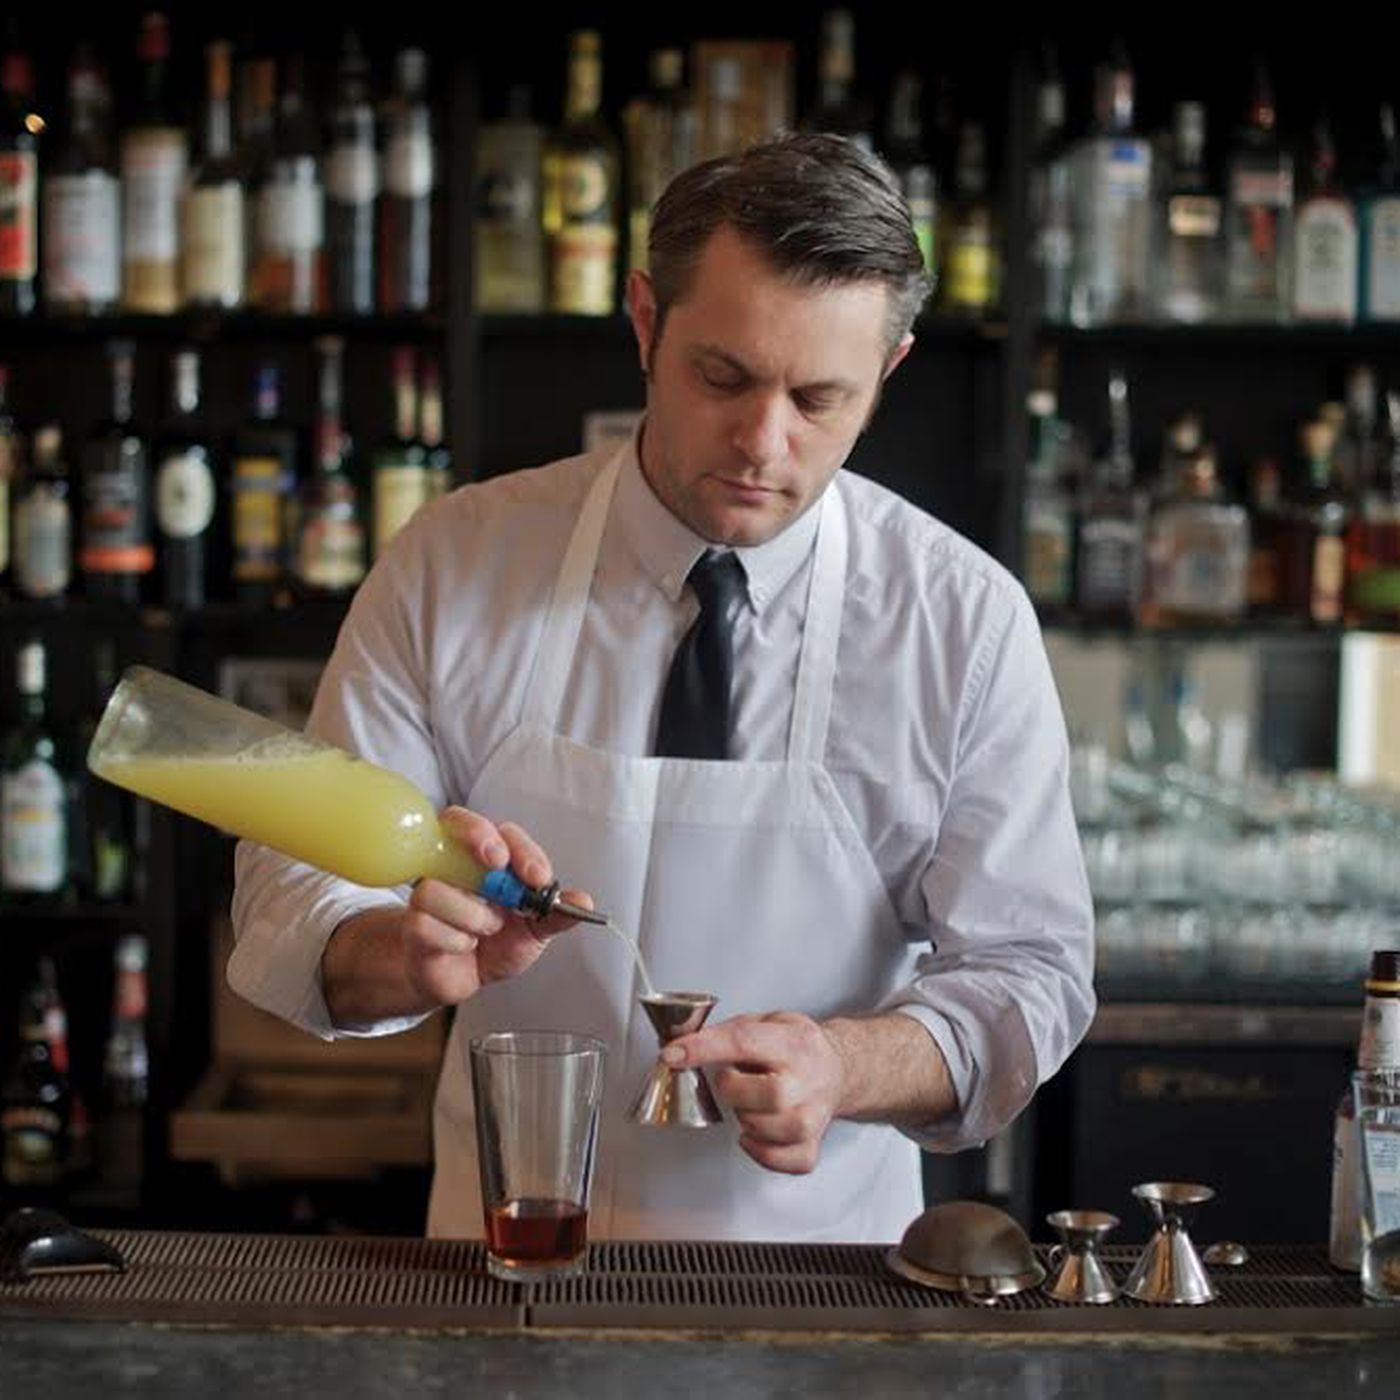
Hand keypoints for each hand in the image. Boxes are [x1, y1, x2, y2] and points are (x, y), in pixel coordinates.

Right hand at [401, 806, 591, 1006]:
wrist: (464, 977)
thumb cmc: (496, 943)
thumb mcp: (535, 931)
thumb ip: (556, 914)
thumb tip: (583, 901)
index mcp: (490, 857)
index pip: (502, 831)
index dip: (519, 848)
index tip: (537, 877)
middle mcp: (456, 861)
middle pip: (457, 822)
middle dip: (481, 839)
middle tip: (498, 864)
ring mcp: (430, 888)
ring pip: (439, 886)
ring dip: (473, 915)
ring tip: (486, 931)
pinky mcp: (412, 922)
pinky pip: (426, 923)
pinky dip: (455, 940)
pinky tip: (464, 946)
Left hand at [662, 1012, 847, 1173]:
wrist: (839, 1069)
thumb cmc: (797, 1047)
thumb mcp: (768, 1021)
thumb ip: (729, 1031)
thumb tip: (682, 1044)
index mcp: (794, 1042)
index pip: (744, 1042)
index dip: (703, 1048)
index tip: (673, 1055)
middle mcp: (808, 1080)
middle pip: (762, 1094)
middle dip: (732, 1089)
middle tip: (732, 1080)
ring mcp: (813, 1116)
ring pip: (765, 1129)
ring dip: (745, 1118)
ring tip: (751, 1103)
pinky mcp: (812, 1144)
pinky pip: (778, 1159)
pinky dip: (759, 1150)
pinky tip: (757, 1132)